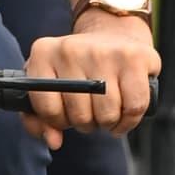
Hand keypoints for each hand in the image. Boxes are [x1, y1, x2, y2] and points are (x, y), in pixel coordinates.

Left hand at [21, 12, 157, 145]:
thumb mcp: (50, 85)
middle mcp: (71, 49)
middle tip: (90, 112)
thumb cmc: (78, 69)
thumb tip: (53, 141)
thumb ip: (39, 118)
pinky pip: (134, 107)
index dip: (59, 122)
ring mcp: (103, 51)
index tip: (66, 115)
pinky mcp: (134, 57)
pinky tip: (124, 113)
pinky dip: (130, 120)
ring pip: (108, 115)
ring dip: (109, 123)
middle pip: (80, 115)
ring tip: (106, 111)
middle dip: (87, 123)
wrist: (112, 33)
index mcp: (43, 53)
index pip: (48, 109)